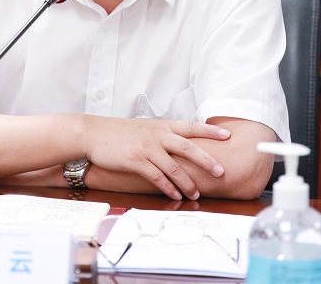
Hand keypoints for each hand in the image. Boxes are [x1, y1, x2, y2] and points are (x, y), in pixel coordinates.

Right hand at [82, 117, 230, 200]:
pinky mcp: (136, 161)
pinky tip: (175, 195)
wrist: (93, 133)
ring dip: (187, 182)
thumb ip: (161, 134)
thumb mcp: (144, 127)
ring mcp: (147, 148)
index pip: (191, 126)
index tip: (227, 135)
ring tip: (196, 194)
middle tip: (221, 172)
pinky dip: (168, 187)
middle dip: (207, 161)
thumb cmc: (118, 132)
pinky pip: (157, 177)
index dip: (210, 130)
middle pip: (188, 148)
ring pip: (174, 167)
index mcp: (161, 125)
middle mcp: (157, 135)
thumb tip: (178, 143)